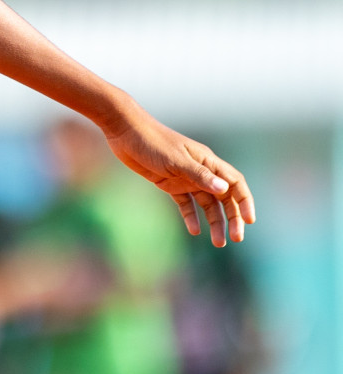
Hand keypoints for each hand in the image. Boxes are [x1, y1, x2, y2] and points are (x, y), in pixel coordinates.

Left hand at [102, 109, 254, 246]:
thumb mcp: (175, 159)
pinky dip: (191, 216)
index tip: (250, 221)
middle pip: (224, 197)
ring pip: (206, 203)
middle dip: (232, 218)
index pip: (235, 183)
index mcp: (207, 161)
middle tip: (235, 238)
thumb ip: (199, 175)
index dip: (245, 201)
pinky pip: (185, 203)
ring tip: (218, 243)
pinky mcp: (169, 183)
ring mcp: (185, 177)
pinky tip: (194, 231)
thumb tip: (224, 189)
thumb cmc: (152, 141)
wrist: (125, 130)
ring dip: (214, 221)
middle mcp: (200, 170)